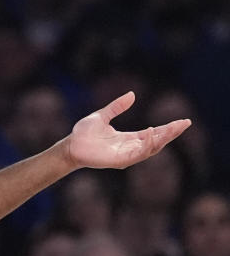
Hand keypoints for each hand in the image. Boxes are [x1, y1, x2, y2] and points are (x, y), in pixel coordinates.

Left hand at [64, 92, 189, 168]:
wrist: (70, 145)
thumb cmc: (84, 133)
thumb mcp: (102, 115)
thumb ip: (117, 106)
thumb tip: (132, 94)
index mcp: (129, 138)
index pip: (153, 133)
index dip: (168, 128)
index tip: (182, 121)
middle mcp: (130, 147)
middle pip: (157, 141)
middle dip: (171, 133)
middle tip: (185, 123)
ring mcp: (126, 155)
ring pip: (151, 148)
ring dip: (162, 138)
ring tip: (173, 128)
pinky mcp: (120, 161)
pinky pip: (138, 154)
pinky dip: (147, 144)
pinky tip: (152, 133)